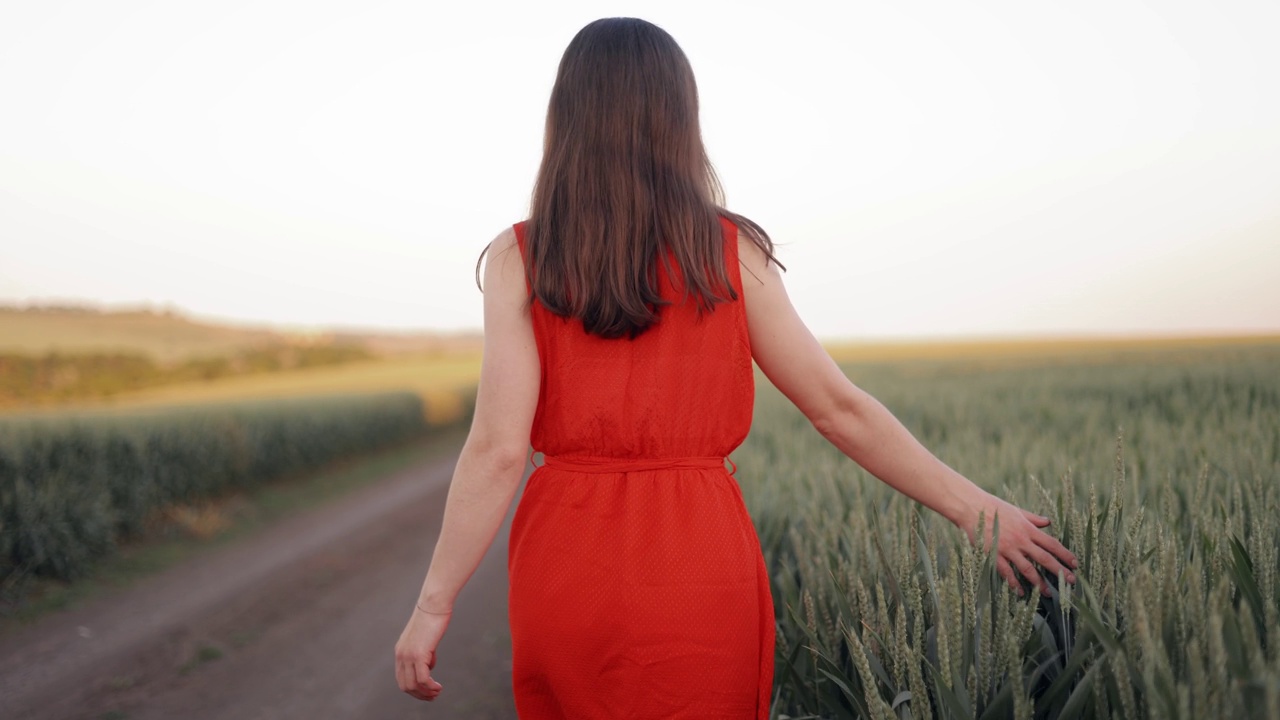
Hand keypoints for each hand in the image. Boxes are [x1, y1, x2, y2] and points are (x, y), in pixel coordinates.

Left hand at [394, 606, 450, 700]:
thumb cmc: (433, 618)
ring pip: (413, 685)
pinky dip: (430, 687)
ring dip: (425, 693)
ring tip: (437, 692)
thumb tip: (429, 666)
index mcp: (400, 651)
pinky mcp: (418, 654)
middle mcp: (401, 655)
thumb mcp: (426, 639)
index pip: (401, 678)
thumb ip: (425, 653)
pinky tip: (438, 686)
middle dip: (419, 695)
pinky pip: (422, 679)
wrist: (433, 604)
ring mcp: (408, 655)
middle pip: (405, 686)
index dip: (414, 689)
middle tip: (433, 696)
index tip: (427, 691)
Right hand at [957, 491, 1077, 596]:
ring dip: (1039, 582)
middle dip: (1059, 570)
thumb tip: (1048, 521)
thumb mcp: (1017, 511)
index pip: (1052, 544)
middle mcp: (1021, 540)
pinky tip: (1021, 592)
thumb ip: (1034, 518)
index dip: (1065, 555)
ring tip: (1049, 592)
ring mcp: (1007, 548)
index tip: (1075, 564)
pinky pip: (1007, 572)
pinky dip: (1014, 583)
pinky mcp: (994, 554)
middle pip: (1044, 558)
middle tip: (1071, 582)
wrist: (972, 507)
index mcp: (1028, 529)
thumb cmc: (995, 507)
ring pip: (1028, 569)